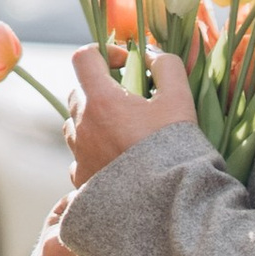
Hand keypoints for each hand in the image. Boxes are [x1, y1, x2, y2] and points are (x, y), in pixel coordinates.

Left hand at [67, 40, 196, 188]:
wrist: (166, 203)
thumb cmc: (172, 149)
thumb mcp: (179, 99)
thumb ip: (166, 66)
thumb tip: (152, 55)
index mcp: (101, 101)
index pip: (83, 58)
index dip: (104, 52)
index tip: (126, 64)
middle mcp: (82, 125)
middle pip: (78, 92)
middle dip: (100, 89)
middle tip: (130, 102)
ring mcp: (78, 154)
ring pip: (75, 125)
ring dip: (93, 122)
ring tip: (122, 133)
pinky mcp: (81, 179)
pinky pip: (79, 157)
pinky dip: (94, 152)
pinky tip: (118, 161)